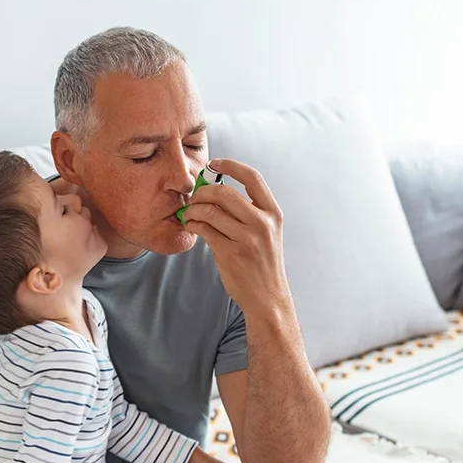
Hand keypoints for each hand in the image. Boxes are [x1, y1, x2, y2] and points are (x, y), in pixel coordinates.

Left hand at [181, 159, 291, 319]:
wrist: (268, 297)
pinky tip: (191, 226)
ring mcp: (247, 239)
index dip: (231, 165)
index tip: (214, 164)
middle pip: (224, 192)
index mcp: (273, 213)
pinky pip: (204, 229)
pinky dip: (193, 224)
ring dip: (193, 209)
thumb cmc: (263, 264)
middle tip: (194, 196)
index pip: (252, 178)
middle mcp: (262, 223)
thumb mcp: (267, 233)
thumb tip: (216, 191)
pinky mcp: (230, 253)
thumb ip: (248, 212)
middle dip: (202, 191)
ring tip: (189, 213)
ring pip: (210, 210)